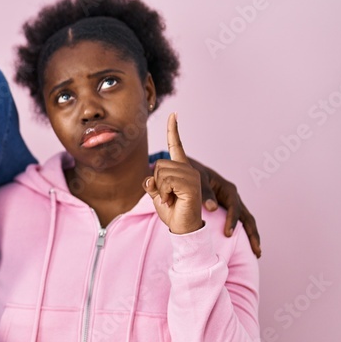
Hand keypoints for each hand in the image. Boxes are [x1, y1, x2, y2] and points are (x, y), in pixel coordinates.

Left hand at [144, 113, 203, 234]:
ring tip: (170, 199)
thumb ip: (152, 183)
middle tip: (166, 196)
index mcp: (180, 169)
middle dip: (156, 182)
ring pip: (162, 173)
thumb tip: (148, 179)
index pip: (176, 146)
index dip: (173, 130)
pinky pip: (167, 181)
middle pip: (159, 164)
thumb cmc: (171, 211)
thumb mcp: (157, 194)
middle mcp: (188, 170)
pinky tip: (172, 201)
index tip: (173, 114)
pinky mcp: (191, 185)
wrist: (182, 227)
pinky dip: (164, 193)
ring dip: (160, 190)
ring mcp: (192, 176)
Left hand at [187, 159, 261, 257]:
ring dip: (252, 236)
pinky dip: (243, 233)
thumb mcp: (199, 181)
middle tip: (256, 252)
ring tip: (256, 253)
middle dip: (253, 234)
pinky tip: (245, 246)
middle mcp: (234, 198)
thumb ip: (204, 193)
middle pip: (248, 217)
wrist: (190, 171)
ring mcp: (233, 204)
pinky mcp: (228, 209)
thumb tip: (212, 208)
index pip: (234, 208)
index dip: (232, 221)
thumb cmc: (194, 175)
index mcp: (228, 190)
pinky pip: (239, 222)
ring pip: (247, 221)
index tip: (228, 234)